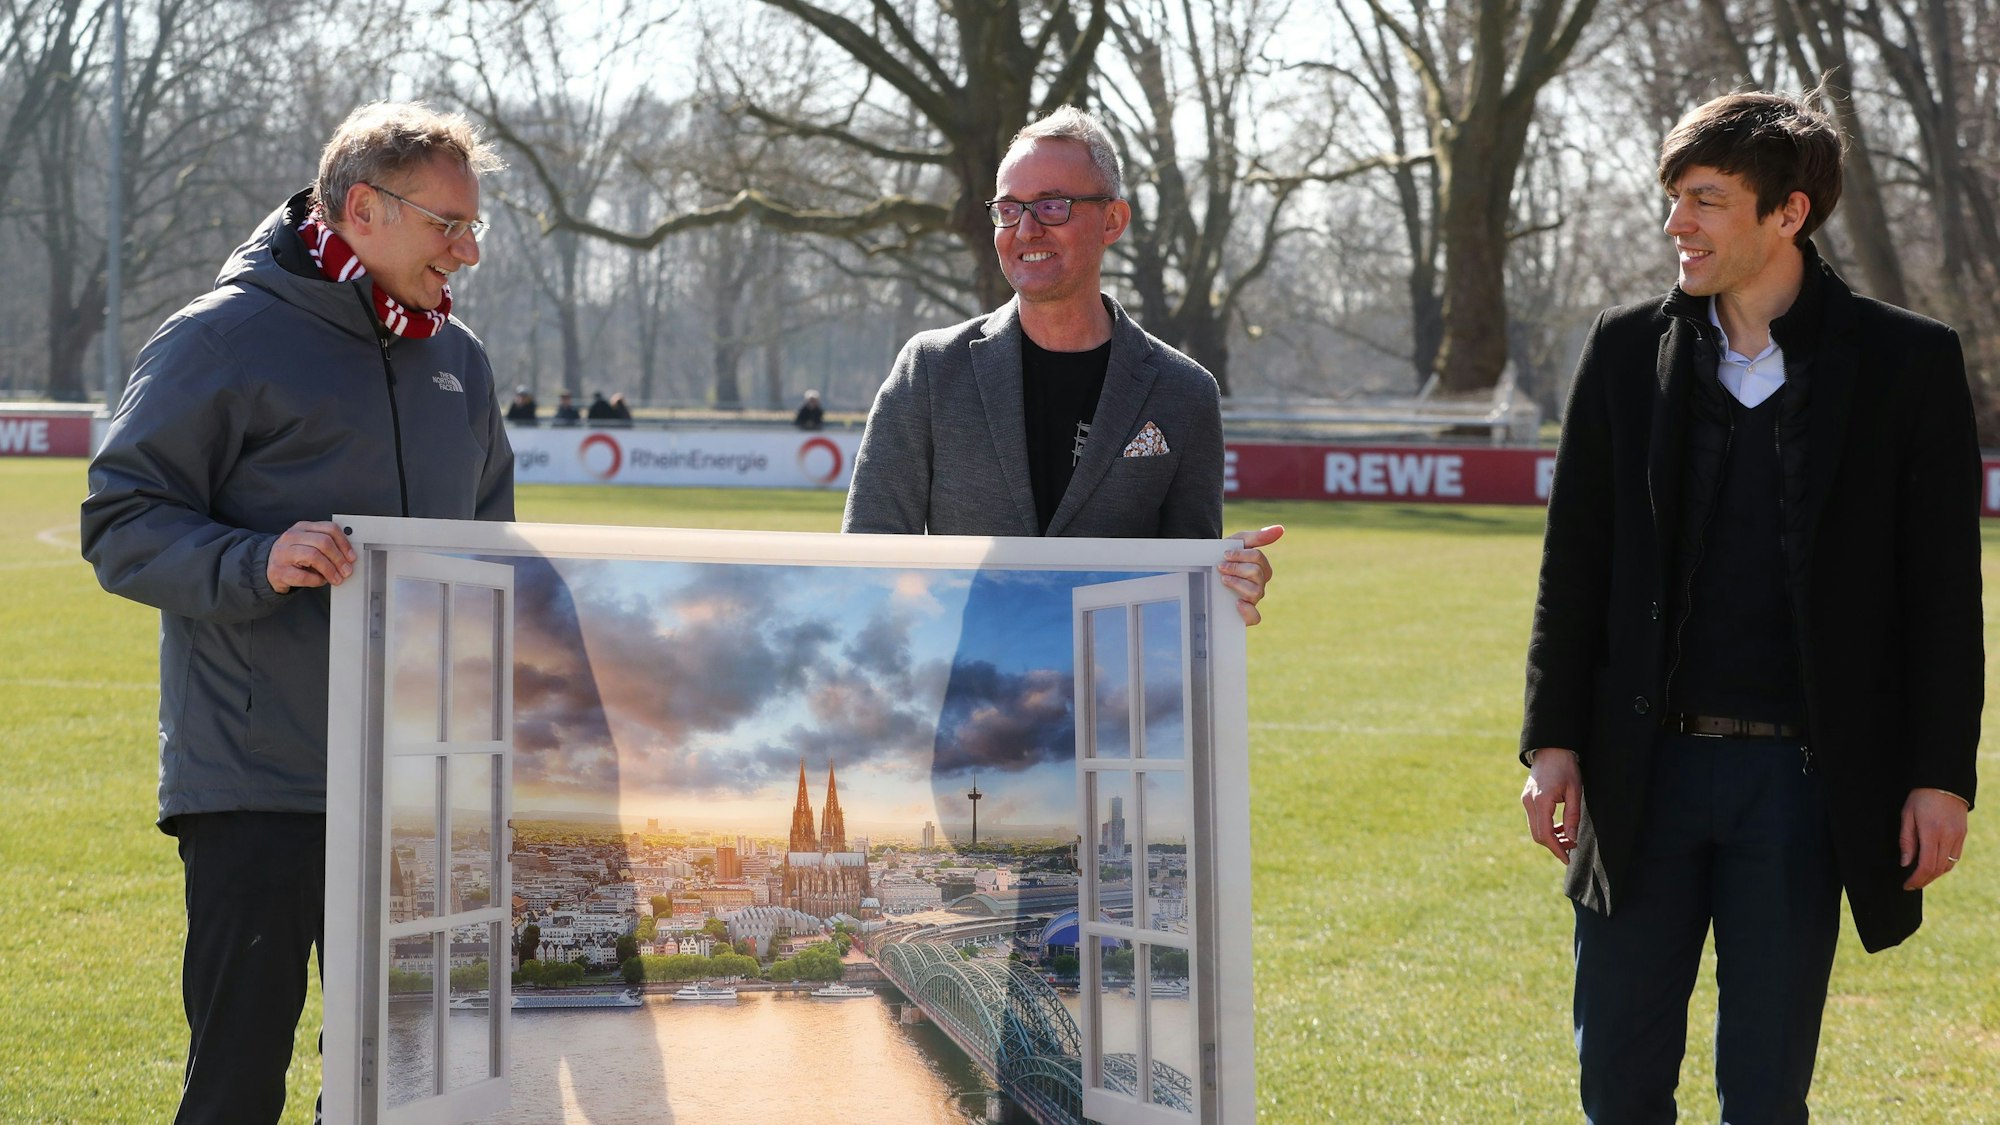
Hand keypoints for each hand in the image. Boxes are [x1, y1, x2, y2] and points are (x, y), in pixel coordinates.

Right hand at [267, 520, 355, 593]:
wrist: (268, 567)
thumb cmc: (293, 556)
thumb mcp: (309, 544)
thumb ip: (326, 545)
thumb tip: (348, 557)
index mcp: (302, 527)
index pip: (329, 529)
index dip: (344, 543)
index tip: (352, 556)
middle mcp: (292, 537)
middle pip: (323, 542)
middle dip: (339, 558)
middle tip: (347, 570)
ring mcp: (283, 553)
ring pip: (313, 556)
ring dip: (330, 570)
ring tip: (336, 578)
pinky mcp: (279, 571)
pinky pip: (303, 576)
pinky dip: (317, 580)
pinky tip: (321, 581)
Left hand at [1221, 524, 1282, 625]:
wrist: (1205, 571)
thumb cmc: (1225, 557)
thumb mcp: (1238, 543)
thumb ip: (1258, 536)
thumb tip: (1281, 529)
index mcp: (1261, 568)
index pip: (1258, 559)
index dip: (1241, 555)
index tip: (1225, 554)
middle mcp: (1260, 585)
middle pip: (1257, 574)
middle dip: (1236, 568)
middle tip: (1221, 567)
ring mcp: (1252, 600)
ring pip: (1255, 593)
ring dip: (1238, 584)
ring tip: (1224, 580)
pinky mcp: (1244, 615)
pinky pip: (1255, 618)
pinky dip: (1248, 611)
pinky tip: (1237, 603)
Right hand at [1521, 748, 1581, 864]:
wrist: (1551, 749)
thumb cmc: (1566, 768)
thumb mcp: (1575, 792)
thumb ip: (1572, 817)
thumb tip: (1571, 839)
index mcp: (1541, 801)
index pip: (1546, 834)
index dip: (1557, 849)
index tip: (1568, 859)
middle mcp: (1529, 802)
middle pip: (1537, 835)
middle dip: (1554, 845)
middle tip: (1572, 848)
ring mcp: (1525, 800)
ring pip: (1534, 829)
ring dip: (1550, 837)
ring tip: (1568, 837)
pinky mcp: (1526, 799)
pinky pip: (1534, 820)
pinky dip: (1545, 828)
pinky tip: (1559, 827)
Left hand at [1900, 787, 1969, 890]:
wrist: (1944, 782)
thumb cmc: (1920, 797)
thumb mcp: (1907, 815)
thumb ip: (1906, 841)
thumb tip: (1906, 864)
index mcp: (1932, 832)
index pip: (1926, 865)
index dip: (1916, 879)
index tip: (1906, 885)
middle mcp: (1948, 837)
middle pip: (1938, 869)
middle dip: (1924, 880)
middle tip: (1912, 884)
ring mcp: (1958, 836)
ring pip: (1948, 866)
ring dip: (1934, 875)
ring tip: (1921, 877)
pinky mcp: (1963, 834)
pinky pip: (1955, 857)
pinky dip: (1944, 866)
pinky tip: (1934, 866)